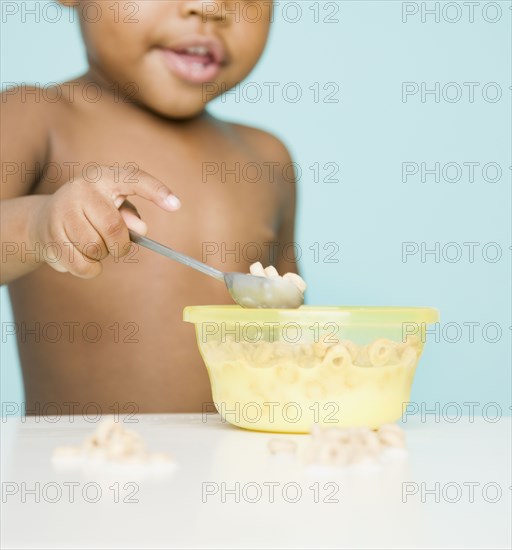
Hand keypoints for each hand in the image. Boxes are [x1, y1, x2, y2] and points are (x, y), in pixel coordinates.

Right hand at [29, 167, 180, 277]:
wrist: (42, 220)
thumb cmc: (91, 213)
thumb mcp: (114, 208)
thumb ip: (131, 216)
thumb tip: (141, 230)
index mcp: (104, 177)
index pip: (134, 178)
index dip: (156, 191)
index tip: (177, 205)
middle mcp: (81, 189)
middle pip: (113, 228)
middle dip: (120, 246)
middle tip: (116, 246)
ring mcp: (62, 210)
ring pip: (95, 249)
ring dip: (101, 257)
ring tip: (92, 246)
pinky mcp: (50, 235)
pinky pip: (82, 266)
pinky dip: (89, 269)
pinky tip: (81, 256)